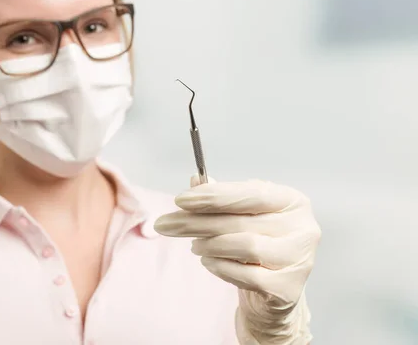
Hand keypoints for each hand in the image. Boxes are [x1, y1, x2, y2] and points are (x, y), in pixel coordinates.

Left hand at [154, 176, 320, 344]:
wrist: (273, 289)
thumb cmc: (256, 242)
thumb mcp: (239, 215)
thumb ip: (220, 198)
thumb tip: (195, 181)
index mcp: (292, 201)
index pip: (250, 194)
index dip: (214, 196)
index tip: (181, 199)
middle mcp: (303, 227)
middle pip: (241, 221)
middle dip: (197, 222)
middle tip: (166, 224)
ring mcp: (300, 259)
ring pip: (245, 246)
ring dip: (210, 245)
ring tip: (195, 245)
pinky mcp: (289, 288)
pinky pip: (246, 275)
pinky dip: (220, 267)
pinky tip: (209, 262)